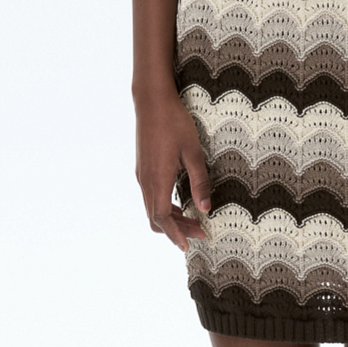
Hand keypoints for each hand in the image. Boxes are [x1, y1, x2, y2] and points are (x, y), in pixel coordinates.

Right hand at [135, 90, 212, 251]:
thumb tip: (205, 209)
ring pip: (151, 207)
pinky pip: (150, 195)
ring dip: (170, 217)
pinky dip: (163, 205)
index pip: (161, 218)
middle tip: (199, 232)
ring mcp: (142, 174)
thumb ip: (200, 181)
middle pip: (156, 217)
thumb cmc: (174, 122)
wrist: (151, 100)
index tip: (187, 245)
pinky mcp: (143, 167)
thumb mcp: (194, 152)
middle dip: (176, 229)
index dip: (175, 234)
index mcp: (157, 179)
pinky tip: (179, 201)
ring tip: (192, 219)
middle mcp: (145, 180)